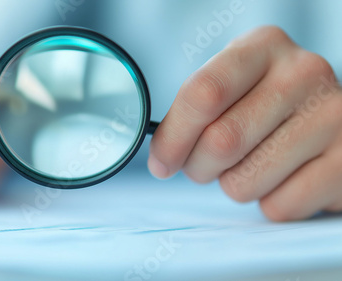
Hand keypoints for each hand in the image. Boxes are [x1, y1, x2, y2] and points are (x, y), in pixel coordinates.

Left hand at [149, 26, 341, 220]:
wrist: (327, 117)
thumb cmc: (264, 103)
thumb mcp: (232, 86)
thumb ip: (194, 111)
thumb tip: (161, 159)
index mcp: (263, 47)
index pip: (204, 93)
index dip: (173, 136)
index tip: (161, 162)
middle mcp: (304, 73)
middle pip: (221, 142)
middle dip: (198, 167)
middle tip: (203, 166)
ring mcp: (332, 117)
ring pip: (245, 181)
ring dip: (234, 184)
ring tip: (251, 165)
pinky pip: (278, 206)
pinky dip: (267, 202)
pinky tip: (282, 178)